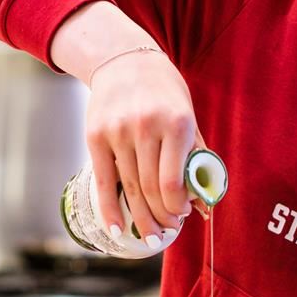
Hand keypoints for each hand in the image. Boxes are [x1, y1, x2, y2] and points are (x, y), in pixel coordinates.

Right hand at [85, 47, 200, 246]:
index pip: (173, 181)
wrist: (124, 61)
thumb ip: (195, 156)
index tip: (181, 216)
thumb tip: (202, 200)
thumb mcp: (187, 116)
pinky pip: (103, 182)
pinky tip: (117, 229)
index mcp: (175, 123)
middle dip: (160, 218)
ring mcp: (117, 133)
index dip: (177, 207)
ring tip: (149, 235)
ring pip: (129, 189)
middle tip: (165, 232)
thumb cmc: (163, 92)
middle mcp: (145, 128)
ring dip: (140, 218)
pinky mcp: (95, 137)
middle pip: (150, 189)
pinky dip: (110, 210)